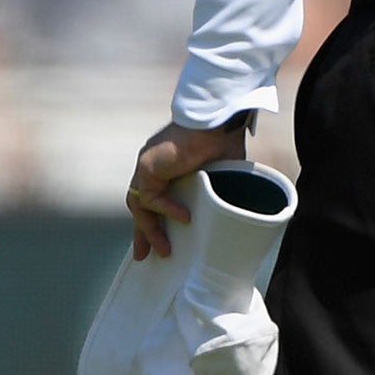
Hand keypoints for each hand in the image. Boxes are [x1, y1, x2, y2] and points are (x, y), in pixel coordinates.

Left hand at [126, 120, 245, 260]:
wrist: (217, 120)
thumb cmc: (223, 138)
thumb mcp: (222, 170)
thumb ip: (218, 188)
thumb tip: (233, 209)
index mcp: (168, 166)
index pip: (155, 197)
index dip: (156, 219)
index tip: (160, 238)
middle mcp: (153, 167)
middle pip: (142, 206)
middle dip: (144, 232)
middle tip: (145, 255)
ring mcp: (147, 167)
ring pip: (140, 205)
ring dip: (149, 229)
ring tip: (163, 250)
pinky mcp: (146, 167)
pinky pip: (151, 197)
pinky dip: (166, 209)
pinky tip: (185, 217)